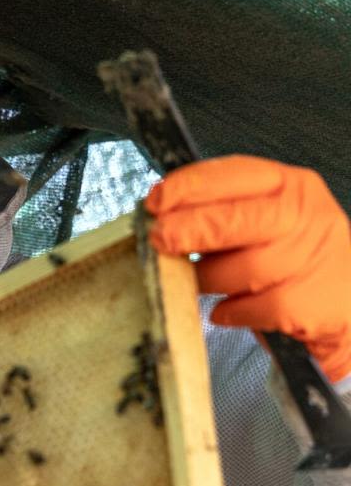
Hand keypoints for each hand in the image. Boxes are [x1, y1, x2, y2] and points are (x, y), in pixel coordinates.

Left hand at [145, 155, 350, 383]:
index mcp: (291, 186)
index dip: (189, 187)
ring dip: (207, 278)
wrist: (347, 302)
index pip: (235, 174)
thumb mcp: (266, 218)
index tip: (155, 201)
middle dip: (189, 229)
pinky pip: (253, 308)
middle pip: (238, 219)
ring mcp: (313, 259)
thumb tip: (159, 215)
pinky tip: (225, 310)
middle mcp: (306, 216)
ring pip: (241, 269)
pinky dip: (231, 311)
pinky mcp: (312, 302)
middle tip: (157, 240)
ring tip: (197, 281)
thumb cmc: (291, 255)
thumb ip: (221, 210)